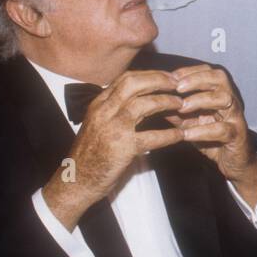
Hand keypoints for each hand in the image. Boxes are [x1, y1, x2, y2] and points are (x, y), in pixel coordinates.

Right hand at [42, 71, 187, 228]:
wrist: (75, 181)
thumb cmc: (89, 154)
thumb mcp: (97, 124)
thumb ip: (114, 109)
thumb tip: (138, 99)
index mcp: (98, 104)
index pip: (125, 79)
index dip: (149, 75)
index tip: (166, 76)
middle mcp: (104, 111)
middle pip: (134, 83)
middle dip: (159, 80)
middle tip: (178, 83)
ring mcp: (113, 128)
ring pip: (144, 104)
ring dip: (166, 102)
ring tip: (181, 104)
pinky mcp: (123, 148)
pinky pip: (152, 137)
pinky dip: (169, 135)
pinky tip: (180, 135)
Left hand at [165, 64, 256, 199]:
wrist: (233, 162)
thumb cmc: (212, 138)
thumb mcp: (190, 123)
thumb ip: (176, 112)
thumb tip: (155, 102)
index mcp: (219, 94)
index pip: (208, 72)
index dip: (190, 71)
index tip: (172, 77)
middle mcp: (230, 101)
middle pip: (220, 78)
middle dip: (197, 79)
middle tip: (178, 87)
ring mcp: (235, 117)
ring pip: (225, 99)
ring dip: (201, 100)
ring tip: (182, 107)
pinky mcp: (237, 135)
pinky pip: (223, 129)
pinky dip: (203, 130)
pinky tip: (187, 135)